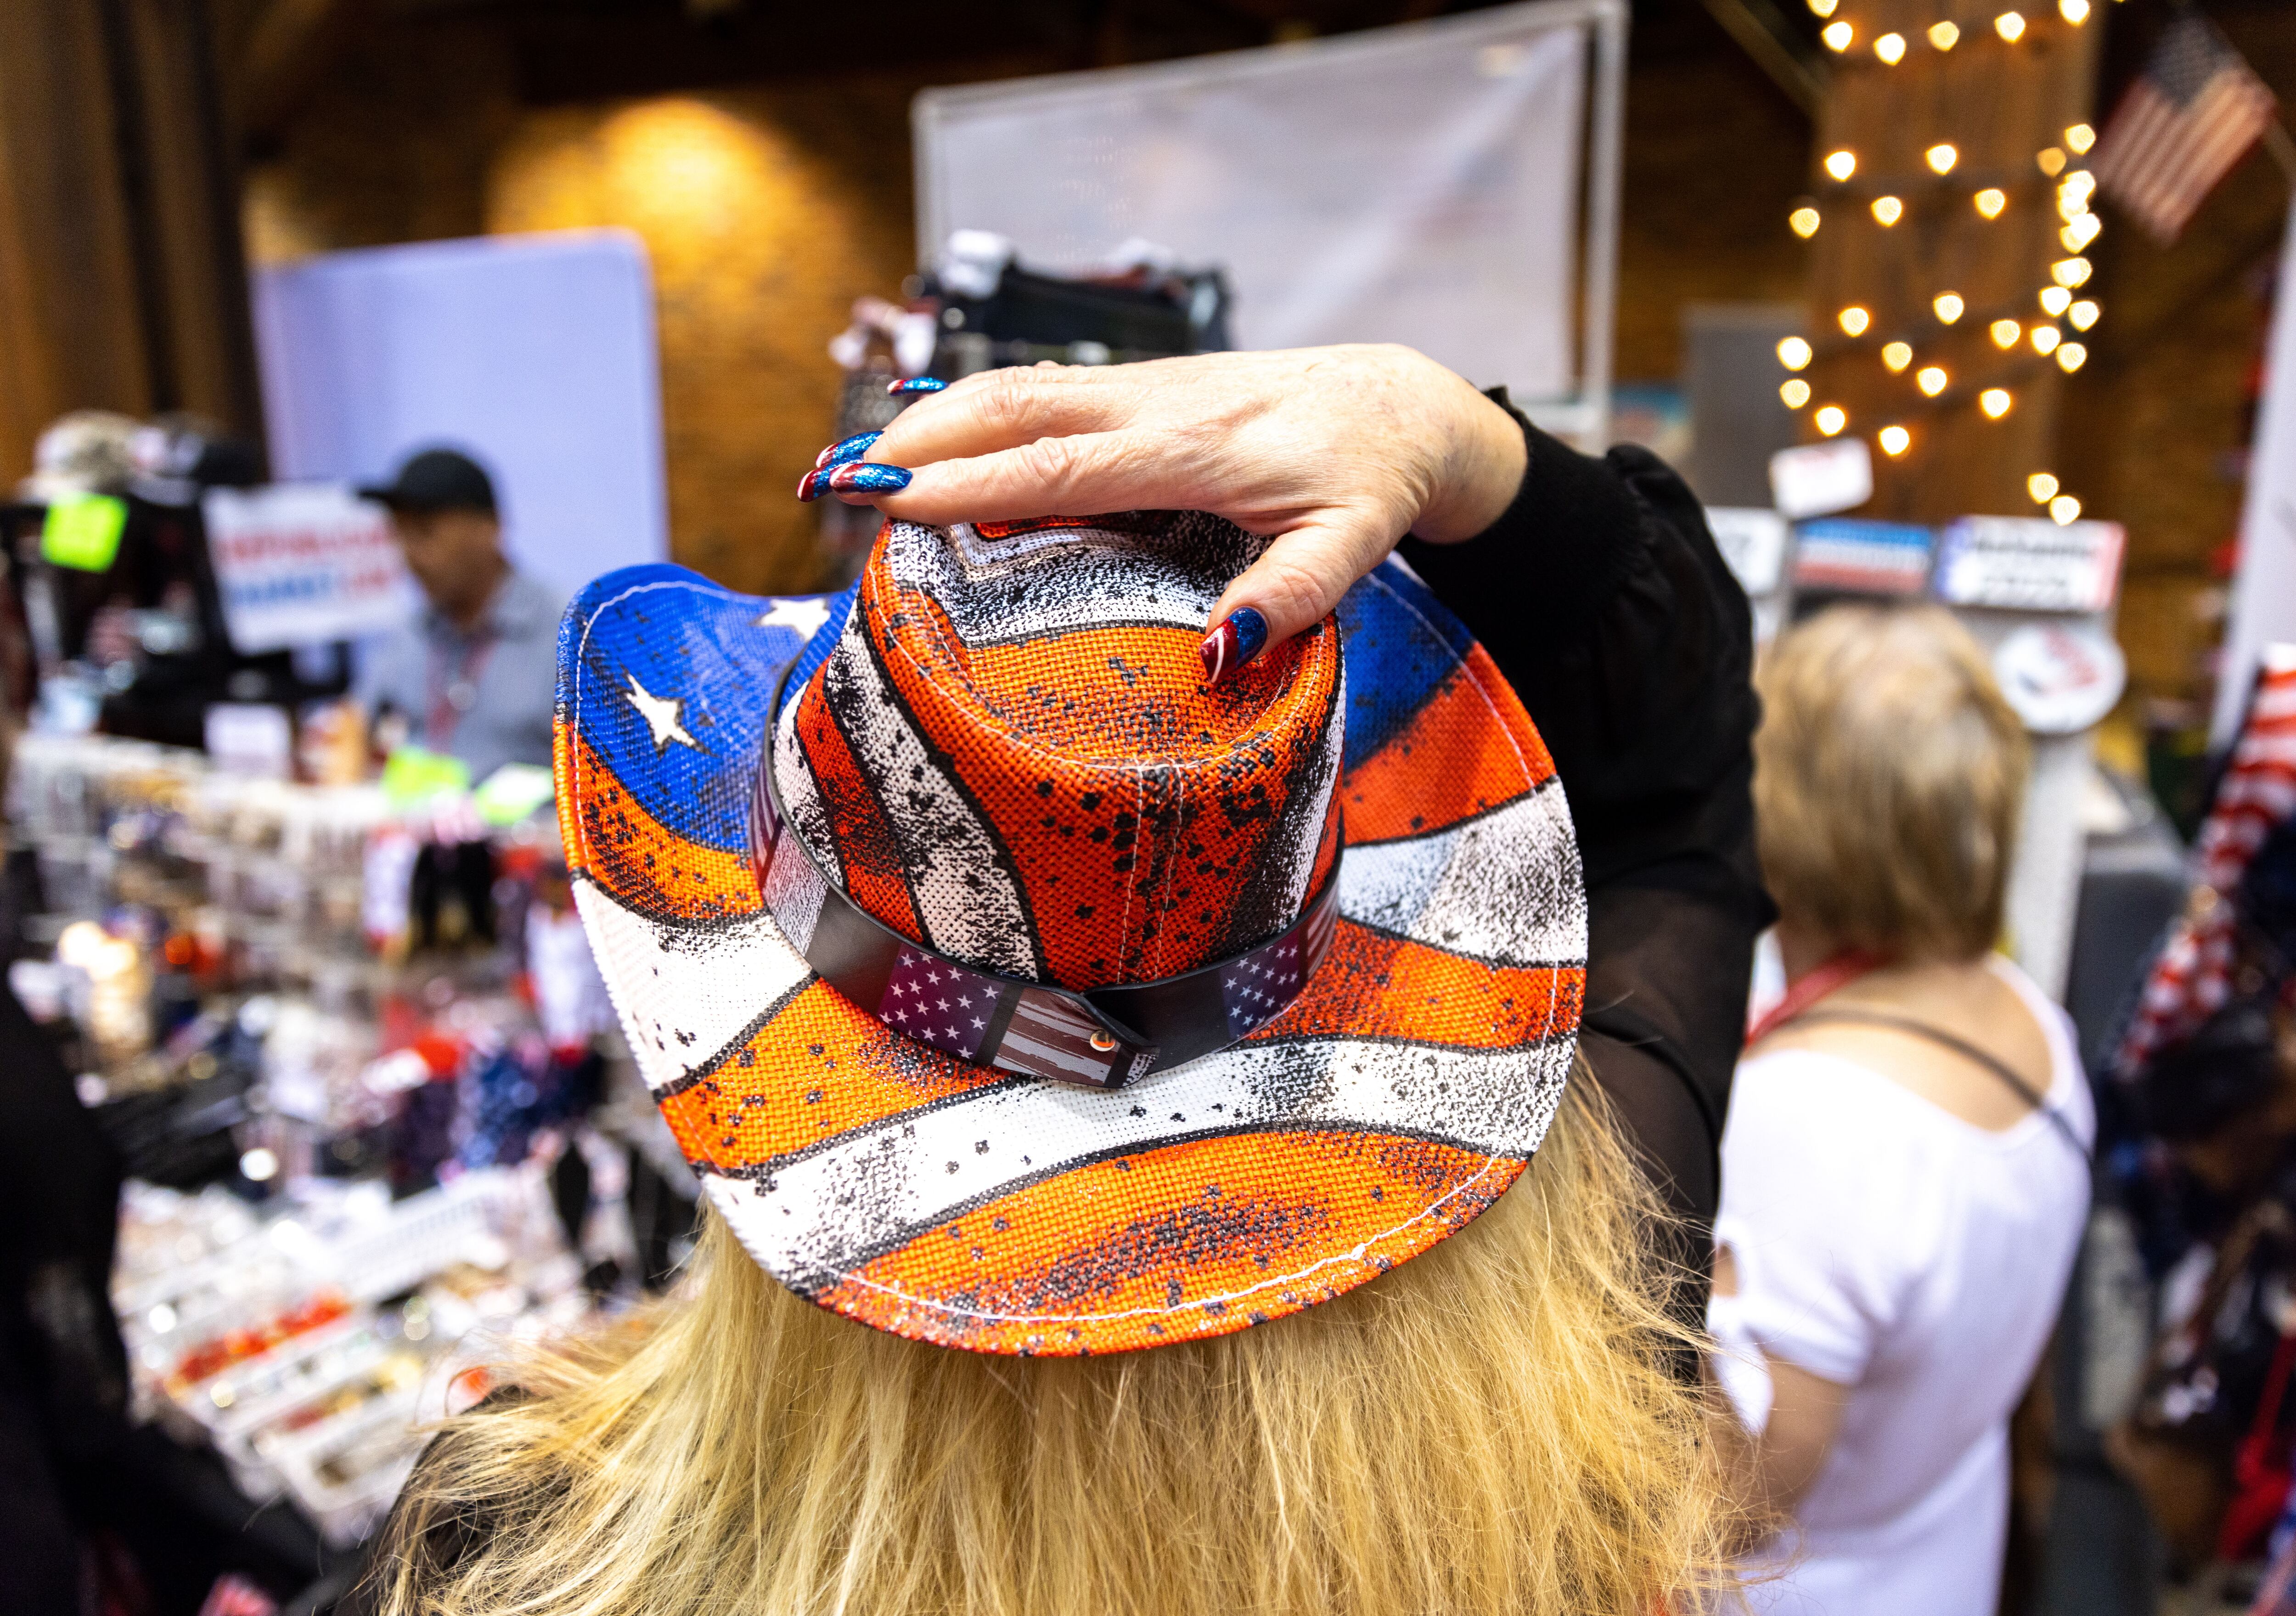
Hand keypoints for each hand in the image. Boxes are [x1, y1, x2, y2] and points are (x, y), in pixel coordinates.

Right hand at [815, 345, 1525, 674]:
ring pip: (1013, 386)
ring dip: (925, 419)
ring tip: (849, 466)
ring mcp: (1139, 388)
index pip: (1057, 463)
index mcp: (1194, 447)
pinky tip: (919, 432)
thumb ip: (1294, 597)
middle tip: (827, 486)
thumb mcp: (1356, 546)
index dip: (966, 483)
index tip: (885, 503)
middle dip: (913, 443)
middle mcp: (1153, 405)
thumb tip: (1219, 655)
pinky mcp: (1137, 389)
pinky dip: (968, 410)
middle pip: (1010, 408)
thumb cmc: (1371, 480)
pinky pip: (1037, 390)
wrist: (1399, 404)